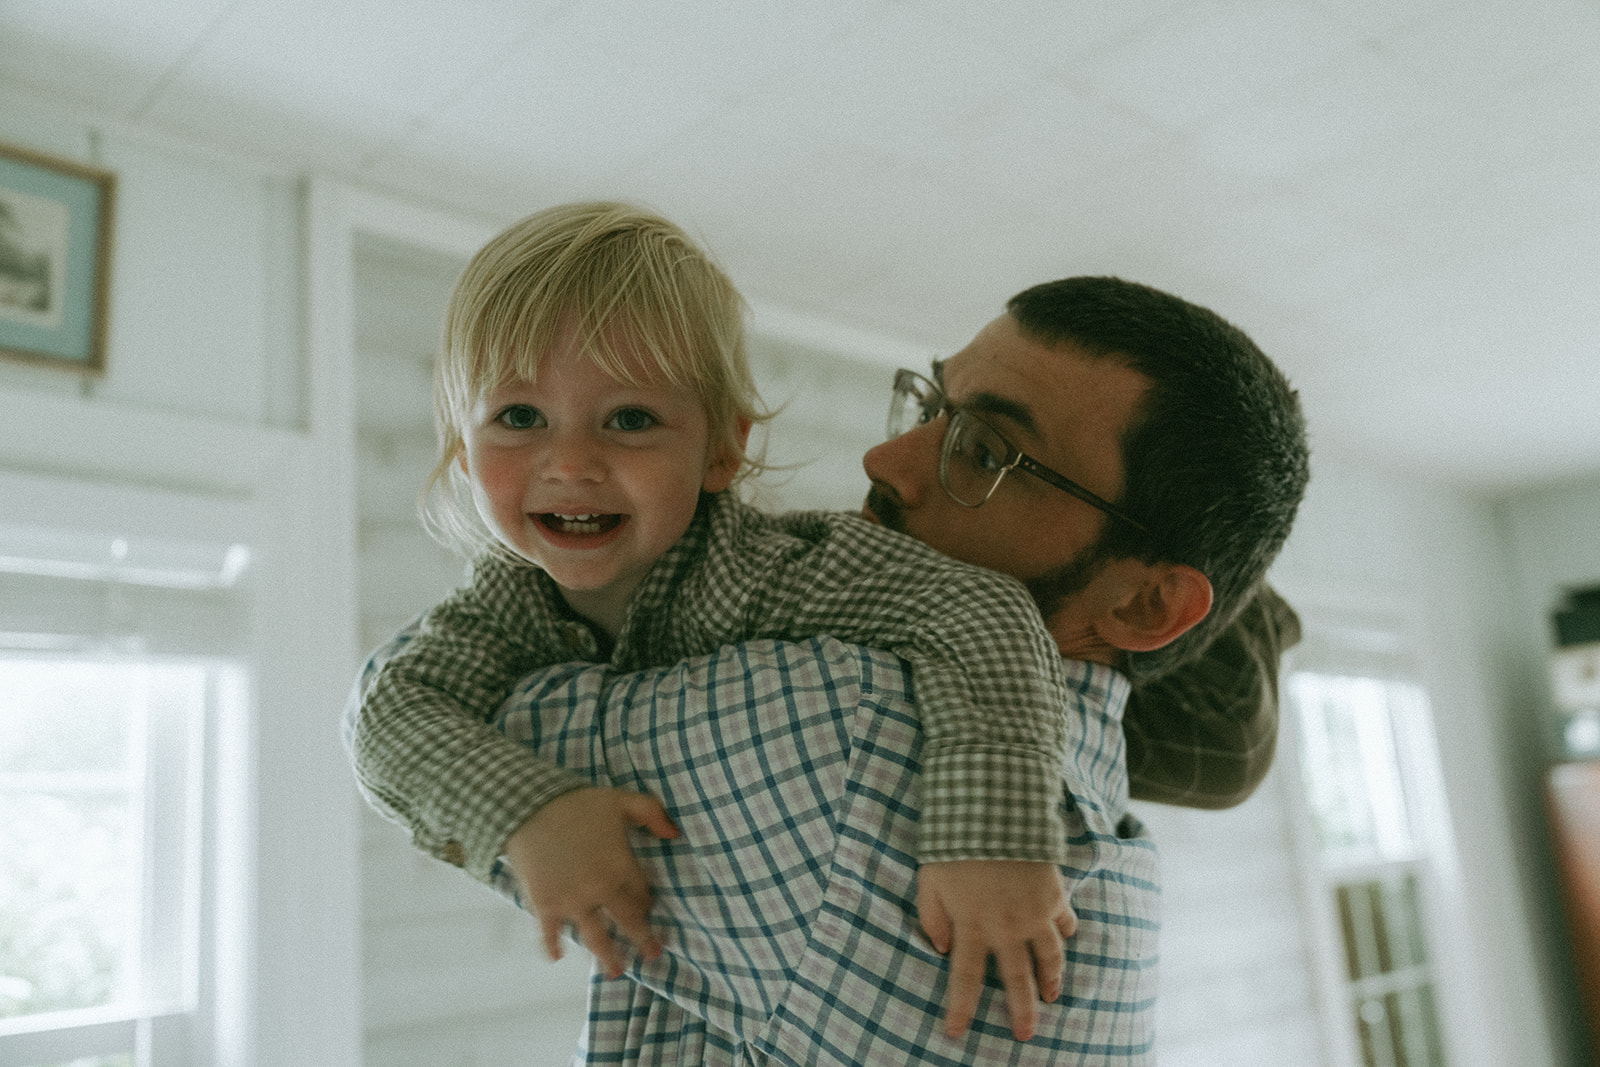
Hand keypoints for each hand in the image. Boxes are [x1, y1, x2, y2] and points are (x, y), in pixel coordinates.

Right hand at [502, 786, 679, 977]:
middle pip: (627, 922)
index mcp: (621, 866)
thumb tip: (675, 834)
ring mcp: (572, 901)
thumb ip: (652, 813)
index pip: (642, 894)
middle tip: (653, 955)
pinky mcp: (545, 905)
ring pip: (596, 937)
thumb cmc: (578, 804)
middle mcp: (600, 890)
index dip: (647, 903)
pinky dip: (552, 946)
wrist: (529, 807)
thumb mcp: (621, 800)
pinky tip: (556, 957)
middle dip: (643, 940)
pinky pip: (550, 933)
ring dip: (607, 956)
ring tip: (616, 972)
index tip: (648, 910)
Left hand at [915, 860, 1076, 1041]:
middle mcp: (1006, 928)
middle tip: (1025, 1035)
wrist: (994, 811)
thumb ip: (932, 917)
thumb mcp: (929, 881)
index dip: (961, 1007)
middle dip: (1021, 1011)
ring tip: (1053, 996)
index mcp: (972, 926)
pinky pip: (1065, 921)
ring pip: (1049, 958)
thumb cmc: (954, 843)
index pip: (966, 978)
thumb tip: (940, 948)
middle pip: (1016, 979)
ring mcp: (1034, 913)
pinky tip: (1067, 939)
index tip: (956, 1032)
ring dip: (1052, 979)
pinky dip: (1066, 931)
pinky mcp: (1053, 895)